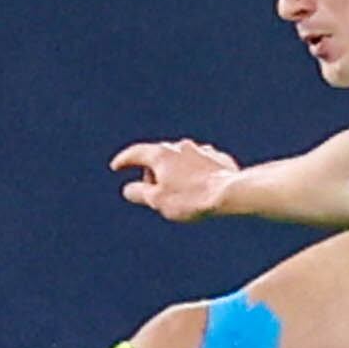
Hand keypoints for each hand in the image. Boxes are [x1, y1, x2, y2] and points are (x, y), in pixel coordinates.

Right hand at [110, 138, 239, 218]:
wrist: (231, 193)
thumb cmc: (191, 198)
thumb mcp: (158, 201)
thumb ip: (140, 193)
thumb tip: (129, 189)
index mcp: (161, 154)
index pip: (135, 153)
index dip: (123, 161)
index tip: (117, 167)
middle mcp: (180, 147)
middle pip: (158, 157)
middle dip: (153, 173)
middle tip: (154, 193)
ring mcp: (201, 150)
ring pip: (181, 160)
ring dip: (175, 173)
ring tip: (180, 193)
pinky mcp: (218, 159)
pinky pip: (200, 165)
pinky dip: (195, 174)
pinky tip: (199, 189)